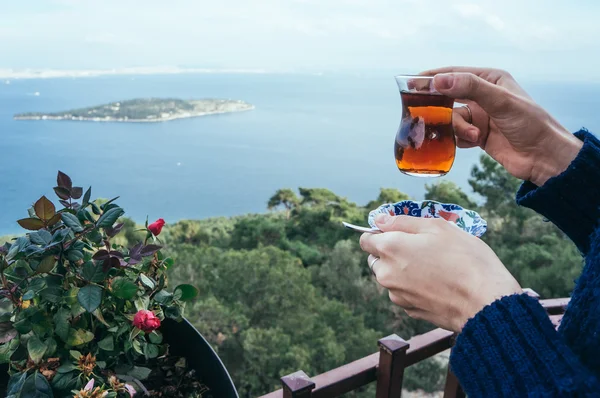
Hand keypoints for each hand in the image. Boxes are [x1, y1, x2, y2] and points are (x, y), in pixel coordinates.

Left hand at [360, 214, 521, 331]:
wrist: (486, 303)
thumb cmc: (466, 259)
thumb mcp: (438, 227)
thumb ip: (403, 222)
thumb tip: (379, 221)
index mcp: (390, 249)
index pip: (365, 239)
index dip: (380, 233)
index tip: (398, 232)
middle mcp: (386, 274)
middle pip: (376, 259)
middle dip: (390, 252)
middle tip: (421, 248)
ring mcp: (397, 295)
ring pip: (390, 278)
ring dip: (402, 270)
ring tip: (433, 266)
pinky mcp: (410, 311)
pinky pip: (404, 293)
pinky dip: (413, 287)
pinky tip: (437, 283)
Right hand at [420, 66, 582, 185]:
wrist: (543, 157)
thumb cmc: (530, 124)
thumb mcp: (500, 102)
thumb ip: (470, 88)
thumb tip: (439, 80)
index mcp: (490, 80)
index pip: (455, 74)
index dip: (433, 78)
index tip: (412, 83)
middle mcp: (483, 96)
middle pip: (449, 96)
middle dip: (438, 105)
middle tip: (420, 110)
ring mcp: (480, 116)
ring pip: (452, 118)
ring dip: (458, 128)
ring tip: (474, 135)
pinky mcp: (477, 135)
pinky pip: (456, 134)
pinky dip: (459, 139)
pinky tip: (471, 142)